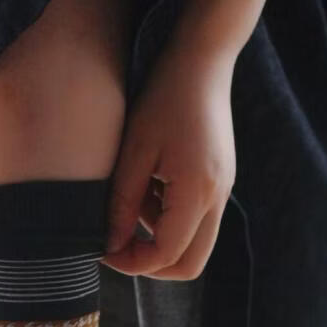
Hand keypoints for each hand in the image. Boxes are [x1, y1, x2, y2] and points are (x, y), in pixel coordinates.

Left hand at [103, 43, 235, 280]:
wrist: (203, 61)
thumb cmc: (165, 97)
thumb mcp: (134, 150)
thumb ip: (123, 204)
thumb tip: (111, 245)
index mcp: (196, 193)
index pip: (166, 255)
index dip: (132, 262)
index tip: (104, 250)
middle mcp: (217, 199)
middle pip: (189, 265)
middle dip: (151, 264)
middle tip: (118, 247)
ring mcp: (222, 192)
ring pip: (194, 244)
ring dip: (159, 238)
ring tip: (131, 202)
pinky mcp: (219, 182)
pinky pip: (197, 219)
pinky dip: (169, 219)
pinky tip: (149, 186)